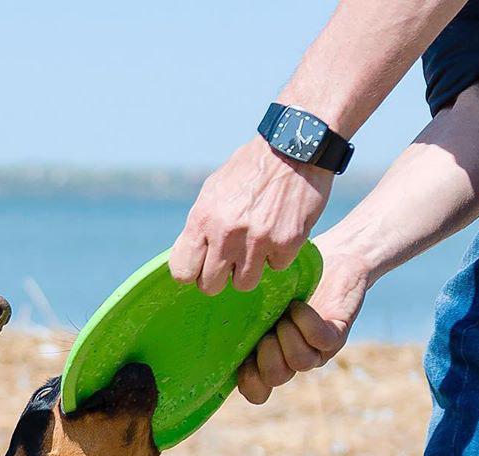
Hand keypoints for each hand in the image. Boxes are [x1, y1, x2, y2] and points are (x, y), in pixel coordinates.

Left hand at [169, 138, 333, 293]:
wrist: (295, 145)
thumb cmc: (250, 170)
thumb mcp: (213, 191)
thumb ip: (199, 226)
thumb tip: (187, 259)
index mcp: (203, 218)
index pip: (182, 272)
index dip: (192, 272)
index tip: (201, 266)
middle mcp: (226, 232)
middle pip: (211, 287)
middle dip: (219, 276)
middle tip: (229, 260)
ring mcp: (257, 240)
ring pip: (244, 284)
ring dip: (250, 269)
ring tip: (256, 244)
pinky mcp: (287, 242)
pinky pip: (277, 267)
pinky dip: (279, 254)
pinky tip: (280, 230)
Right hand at [237, 236, 367, 404]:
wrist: (335, 258)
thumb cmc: (288, 279)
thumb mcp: (254, 301)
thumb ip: (234, 320)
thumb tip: (198, 318)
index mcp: (268, 358)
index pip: (257, 392)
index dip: (248, 383)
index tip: (243, 359)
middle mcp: (291, 359)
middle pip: (275, 379)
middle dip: (267, 356)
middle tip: (265, 332)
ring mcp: (316, 350)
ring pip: (299, 364)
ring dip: (287, 338)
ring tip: (283, 314)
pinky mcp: (336, 335)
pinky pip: (320, 341)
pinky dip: (305, 323)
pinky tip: (297, 306)